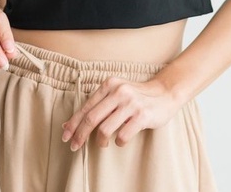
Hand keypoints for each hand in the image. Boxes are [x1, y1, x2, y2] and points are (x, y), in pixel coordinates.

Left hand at [61, 77, 180, 149]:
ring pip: (104, 129)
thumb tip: (69, 124)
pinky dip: (118, 142)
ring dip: (100, 141)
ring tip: (103, 143)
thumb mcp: (116, 94)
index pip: (86, 107)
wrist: (165, 93)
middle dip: (80, 135)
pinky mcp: (142, 115)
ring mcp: (131, 103)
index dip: (73, 123)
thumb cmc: (136, 97)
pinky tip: (120, 140)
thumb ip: (97, 105)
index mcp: (110, 84)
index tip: (65, 136)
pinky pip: (122, 135)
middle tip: (75, 147)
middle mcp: (119, 91)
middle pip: (91, 118)